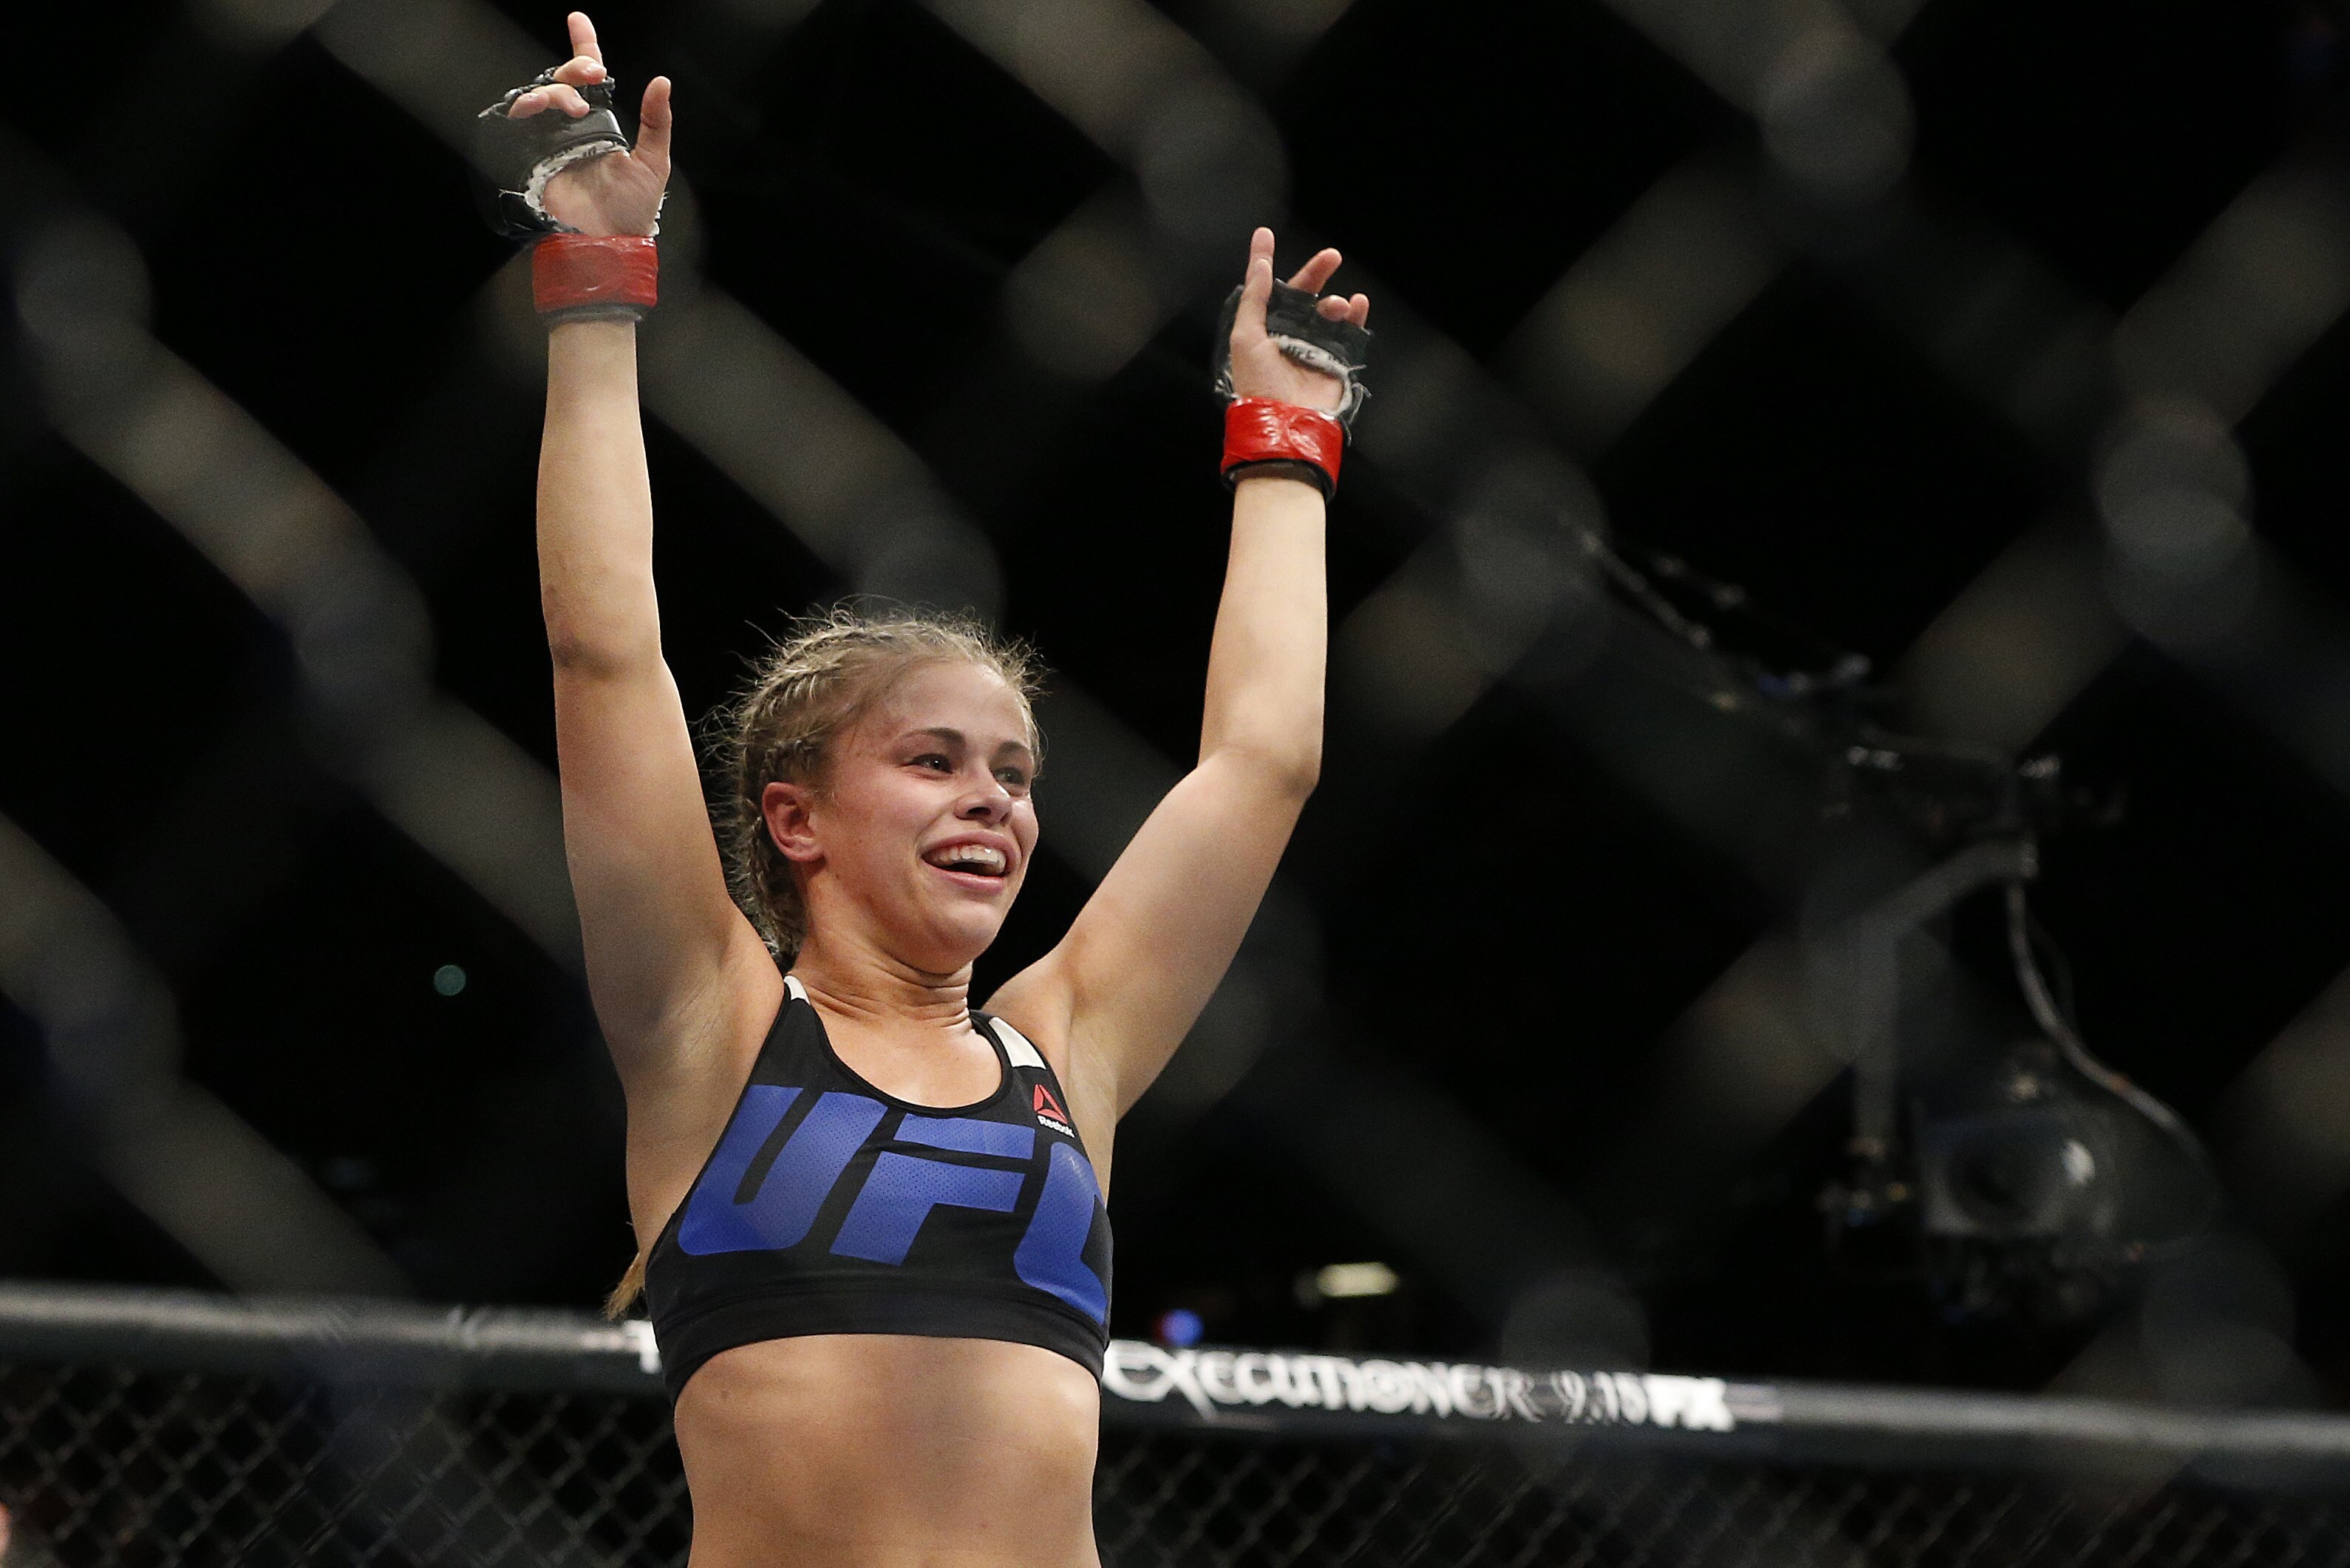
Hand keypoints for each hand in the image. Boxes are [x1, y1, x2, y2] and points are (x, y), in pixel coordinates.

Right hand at [509, 12, 672, 237]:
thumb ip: (656, 122)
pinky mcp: (531, 156)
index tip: (578, 19)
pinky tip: (534, 107)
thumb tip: (662, 82)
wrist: (610, 242)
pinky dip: (523, 108)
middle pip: (563, 81)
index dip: (584, 48)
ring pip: (541, 96)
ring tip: (572, 106)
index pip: (590, 80)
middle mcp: (573, 128)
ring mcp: (550, 140)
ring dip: (553, 91)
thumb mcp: (653, 161)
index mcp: (601, 124)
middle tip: (590, 74)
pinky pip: (518, 123)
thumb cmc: (633, 209)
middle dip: (574, 68)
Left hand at [1225, 227, 1369, 412]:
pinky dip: (1357, 316)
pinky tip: (1358, 304)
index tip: (1266, 234)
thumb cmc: (1259, 383)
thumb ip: (1254, 299)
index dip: (1266, 262)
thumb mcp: (1246, 337)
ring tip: (1336, 307)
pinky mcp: (1337, 361)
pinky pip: (1350, 333)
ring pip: (1328, 312)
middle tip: (1332, 256)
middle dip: (1317, 273)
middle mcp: (1289, 336)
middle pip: (1304, 295)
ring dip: (1334, 302)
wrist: (1285, 422)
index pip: (1268, 289)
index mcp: (1264, 329)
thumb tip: (1259, 263)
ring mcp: (1314, 348)